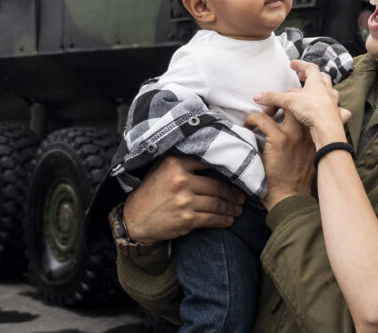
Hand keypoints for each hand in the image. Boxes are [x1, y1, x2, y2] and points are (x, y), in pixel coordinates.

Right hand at [122, 155, 245, 242]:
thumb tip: (214, 158)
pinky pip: (211, 219)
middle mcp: (181, 180)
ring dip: (231, 207)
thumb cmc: (151, 191)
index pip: (209, 163)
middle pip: (217, 186)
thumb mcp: (162, 169)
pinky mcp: (187, 219)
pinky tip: (229, 220)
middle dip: (233, 193)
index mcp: (176, 163)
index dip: (226, 168)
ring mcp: (184, 201)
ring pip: (217, 203)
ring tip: (238, 208)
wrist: (135, 219)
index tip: (238, 172)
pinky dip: (223, 220)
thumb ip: (184, 162)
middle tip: (242, 196)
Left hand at [245, 100, 316, 210]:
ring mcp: (293, 135)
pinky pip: (262, 119)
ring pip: (282, 105)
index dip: (299, 102)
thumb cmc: (297, 179)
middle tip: (273, 108)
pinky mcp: (279, 139)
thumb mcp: (312, 157)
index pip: (312, 108)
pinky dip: (252, 119)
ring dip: (269, 105)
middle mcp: (308, 131)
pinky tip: (248, 126)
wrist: (290, 197)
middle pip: (299, 101)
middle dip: (285, 98)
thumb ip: (310, 142)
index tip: (286, 108)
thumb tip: (301, 133)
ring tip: (262, 114)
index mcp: (316, 135)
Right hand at [254, 60, 349, 147]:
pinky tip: (335, 111)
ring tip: (317, 92)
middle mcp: (327, 91)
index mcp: (316, 83)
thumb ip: (272, 98)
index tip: (293, 64)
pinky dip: (336, 109)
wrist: (327, 129)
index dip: (301, 64)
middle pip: (323, 78)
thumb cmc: (312, 110)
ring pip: (332, 92)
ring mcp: (334, 104)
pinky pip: (340, 110)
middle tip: (303, 76)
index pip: (310, 67)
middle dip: (313, 76)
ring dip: (325, 90)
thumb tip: (257, 96)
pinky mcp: (337, 116)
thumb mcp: (288, 101)